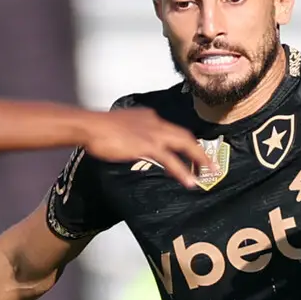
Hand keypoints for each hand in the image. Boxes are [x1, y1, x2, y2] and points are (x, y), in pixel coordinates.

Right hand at [81, 107, 214, 186]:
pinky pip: (171, 160)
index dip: (185, 142)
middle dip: (199, 151)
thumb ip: (131, 133)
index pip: (172, 129)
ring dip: (198, 160)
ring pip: (184, 145)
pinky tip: (189, 182)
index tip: (192, 153)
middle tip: (209, 165)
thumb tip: (131, 141)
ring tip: (207, 174)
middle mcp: (156, 123)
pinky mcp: (149, 145)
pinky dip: (182, 171)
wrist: (91, 126)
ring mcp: (153, 134)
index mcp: (149, 117)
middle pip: (185, 136)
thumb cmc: (98, 128)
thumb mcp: (121, 127)